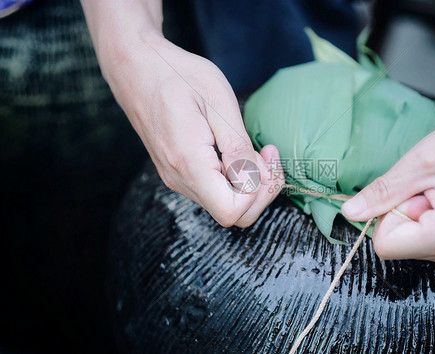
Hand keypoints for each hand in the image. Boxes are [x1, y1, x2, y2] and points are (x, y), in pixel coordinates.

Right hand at [103, 34, 283, 226]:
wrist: (135, 68)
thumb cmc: (177, 75)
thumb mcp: (218, 101)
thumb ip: (238, 147)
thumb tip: (256, 179)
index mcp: (189, 163)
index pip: (231, 210)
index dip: (258, 191)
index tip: (266, 156)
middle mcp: (179, 179)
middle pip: (231, 214)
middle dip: (260, 190)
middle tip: (267, 155)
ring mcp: (176, 178)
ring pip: (223, 203)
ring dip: (248, 183)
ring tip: (255, 149)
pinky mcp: (178, 172)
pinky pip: (213, 190)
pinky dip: (233, 178)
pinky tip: (237, 151)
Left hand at [342, 115, 434, 266]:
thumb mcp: (421, 162)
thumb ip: (382, 191)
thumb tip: (349, 212)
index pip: (384, 245)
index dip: (387, 213)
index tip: (410, 190)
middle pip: (395, 243)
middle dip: (402, 210)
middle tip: (430, 186)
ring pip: (407, 239)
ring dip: (413, 210)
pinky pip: (421, 235)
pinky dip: (424, 214)